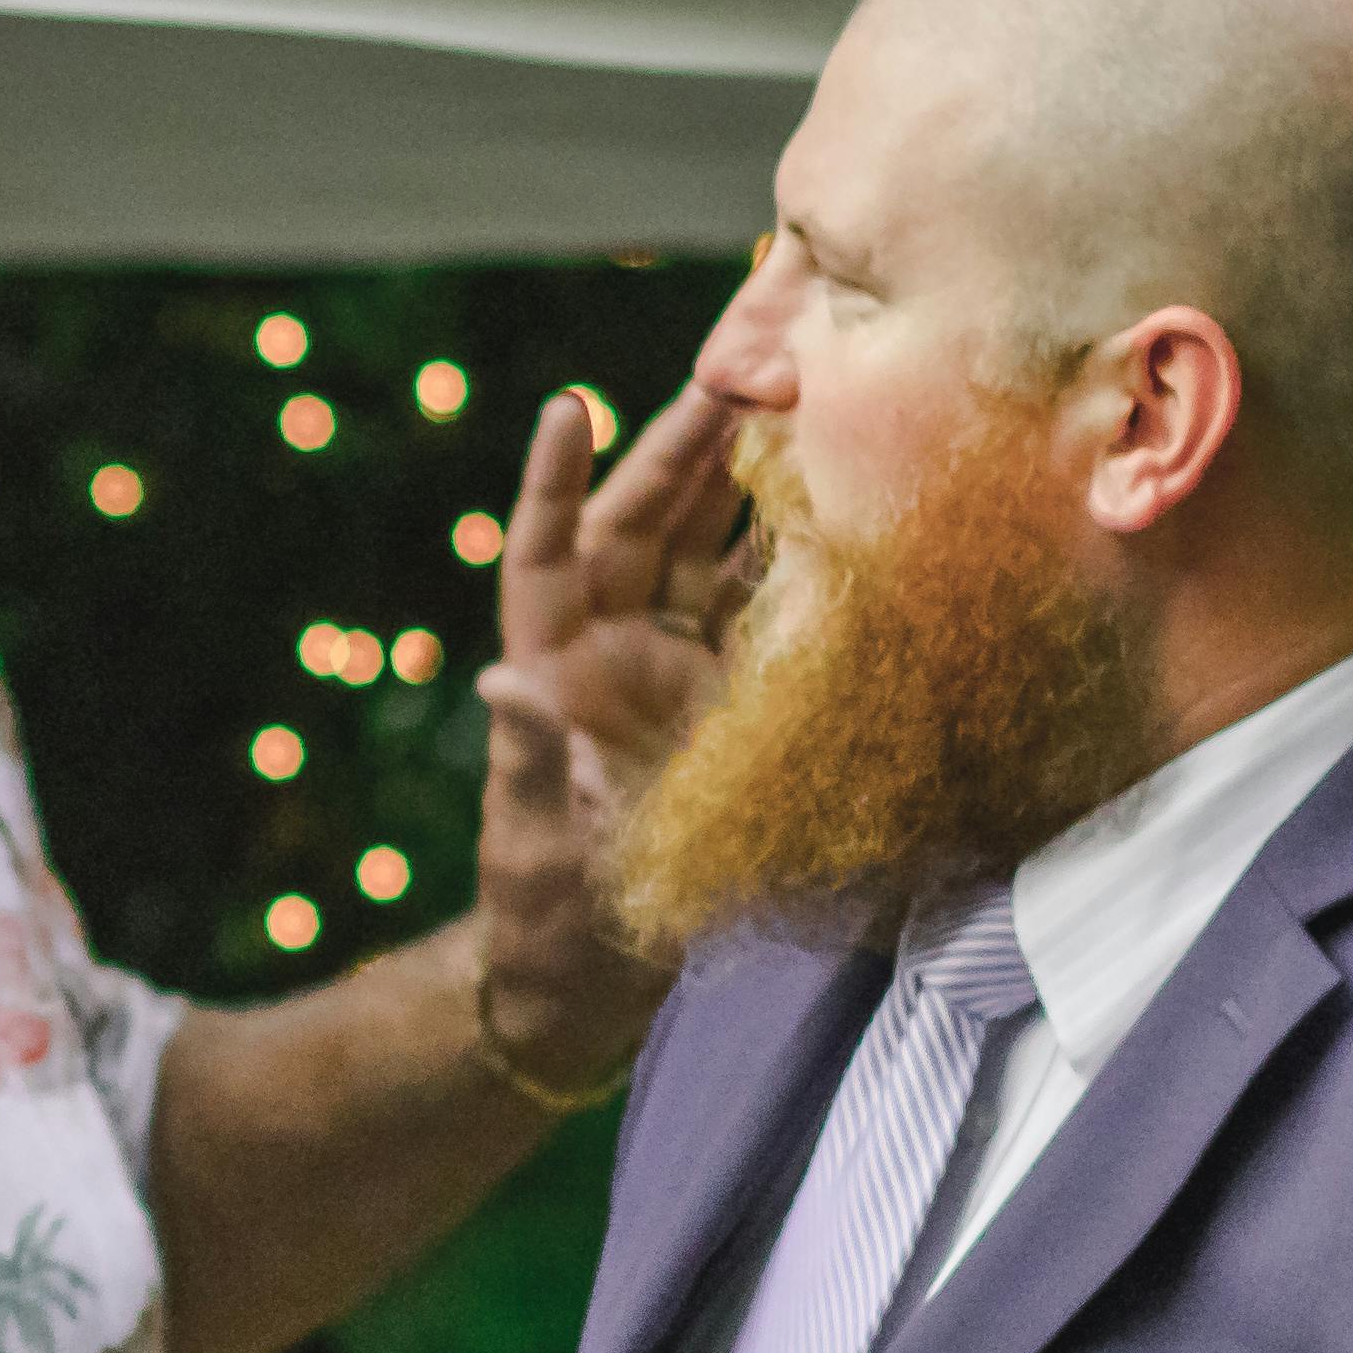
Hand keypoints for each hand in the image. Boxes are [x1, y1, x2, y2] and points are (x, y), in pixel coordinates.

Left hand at [470, 386, 741, 1086]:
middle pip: (648, 526)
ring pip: (716, 551)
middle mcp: (616, 656)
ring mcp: (682, 673)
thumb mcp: (536, 849)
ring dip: (752, 480)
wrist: (599, 989)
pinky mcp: (742, 703)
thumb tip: (500, 691)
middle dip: (687, 445)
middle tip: (739, 363)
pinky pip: (772, 610)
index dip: (555, 484)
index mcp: (554, 672)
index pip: (547, 555)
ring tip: (804, 398)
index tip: (571, 407)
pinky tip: (852, 499)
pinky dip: (804, 556)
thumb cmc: (548, 923)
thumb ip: (528, 769)